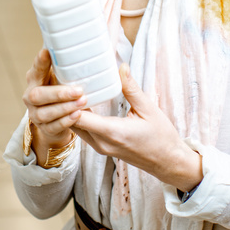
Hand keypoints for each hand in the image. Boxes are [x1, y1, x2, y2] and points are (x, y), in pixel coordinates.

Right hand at [22, 48, 87, 147]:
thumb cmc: (61, 91)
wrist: (56, 121)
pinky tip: (77, 114)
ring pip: (45, 113)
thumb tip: (85, 40)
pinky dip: (66, 121)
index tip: (47, 52)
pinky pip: (53, 126)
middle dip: (59, 93)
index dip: (40, 62)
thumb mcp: (61, 77)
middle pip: (37, 95)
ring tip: (82, 102)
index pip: (36, 70)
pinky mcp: (44, 129)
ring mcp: (35, 114)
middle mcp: (30, 97)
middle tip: (79, 90)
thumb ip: (66, 64)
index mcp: (34, 80)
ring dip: (65, 107)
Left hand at [73, 63, 202, 192]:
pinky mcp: (102, 148)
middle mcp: (102, 143)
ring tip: (69, 90)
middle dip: (64, 104)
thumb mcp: (149, 109)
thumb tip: (121, 67)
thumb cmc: (161, 137)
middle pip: (70, 123)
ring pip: (74, 129)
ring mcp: (100, 148)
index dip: (69, 101)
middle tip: (63, 82)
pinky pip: (82, 132)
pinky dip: (77, 119)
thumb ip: (131, 88)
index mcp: (113, 132)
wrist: (167, 162)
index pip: (78, 117)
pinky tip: (79, 104)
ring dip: (68, 112)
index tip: (67, 83)